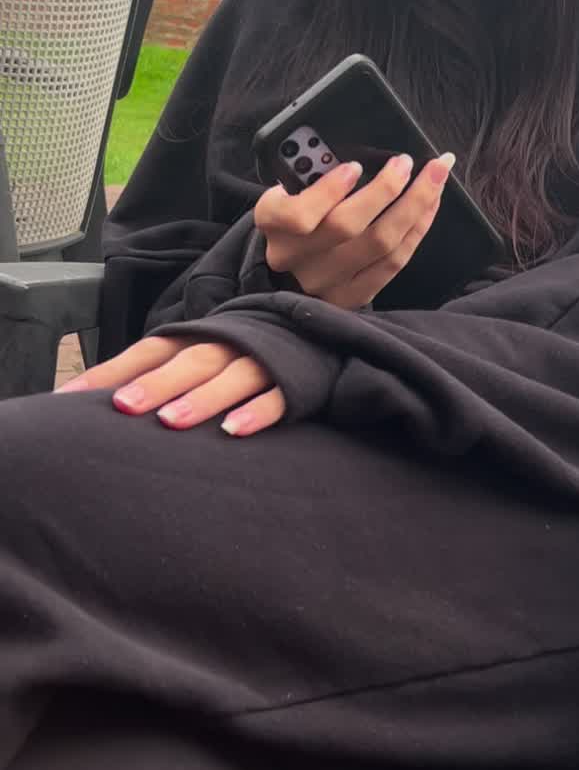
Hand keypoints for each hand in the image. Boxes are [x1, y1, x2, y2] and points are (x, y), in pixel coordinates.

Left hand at [56, 336, 283, 436]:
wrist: (314, 338)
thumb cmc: (241, 356)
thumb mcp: (200, 356)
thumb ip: (157, 375)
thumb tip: (97, 401)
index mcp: (198, 339)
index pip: (150, 351)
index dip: (114, 371)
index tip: (74, 397)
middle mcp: (226, 346)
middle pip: (189, 361)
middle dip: (156, 383)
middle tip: (123, 406)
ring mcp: (262, 362)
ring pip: (231, 377)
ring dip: (202, 398)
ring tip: (171, 422)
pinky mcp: (294, 382)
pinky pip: (277, 397)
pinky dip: (257, 412)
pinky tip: (235, 431)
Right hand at [254, 151, 454, 309]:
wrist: (289, 268)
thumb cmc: (295, 214)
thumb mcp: (289, 190)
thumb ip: (314, 174)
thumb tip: (363, 157)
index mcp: (273, 225)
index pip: (297, 215)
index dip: (329, 191)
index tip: (354, 167)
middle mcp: (296, 258)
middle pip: (347, 227)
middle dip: (385, 189)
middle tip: (406, 162)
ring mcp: (325, 282)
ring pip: (380, 244)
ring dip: (415, 205)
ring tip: (434, 176)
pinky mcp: (353, 297)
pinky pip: (395, 262)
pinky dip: (418, 228)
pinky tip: (430, 204)